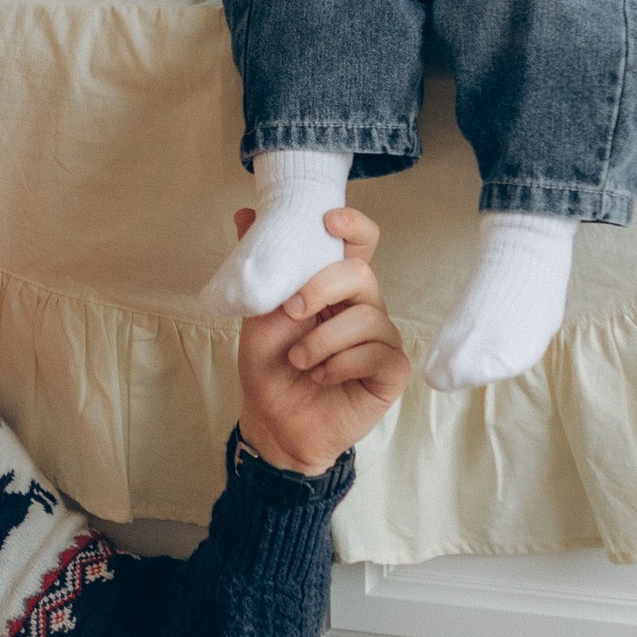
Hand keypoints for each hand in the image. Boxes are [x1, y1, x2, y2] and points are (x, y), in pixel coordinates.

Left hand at [234, 200, 410, 475]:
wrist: (273, 422)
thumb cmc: (271, 367)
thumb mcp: (258, 313)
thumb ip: (261, 268)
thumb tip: (246, 214)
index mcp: (335, 288)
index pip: (359, 244)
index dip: (353, 226)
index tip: (329, 221)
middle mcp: (363, 307)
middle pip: (361, 273)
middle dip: (322, 288)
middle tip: (293, 312)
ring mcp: (381, 339)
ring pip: (368, 317)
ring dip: (323, 340)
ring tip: (299, 361)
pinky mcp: (390, 372)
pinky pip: (378, 355)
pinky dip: (342, 364)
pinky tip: (323, 378)